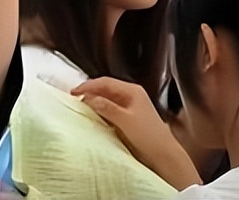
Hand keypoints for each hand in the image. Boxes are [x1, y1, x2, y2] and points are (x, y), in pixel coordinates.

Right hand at [72, 78, 200, 188]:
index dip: (88, 86)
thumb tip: (89, 98)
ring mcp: (131, 106)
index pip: (105, 82)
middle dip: (90, 92)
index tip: (74, 92)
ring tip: (82, 106)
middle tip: (75, 98)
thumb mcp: (125, 120)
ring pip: (108, 98)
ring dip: (95, 101)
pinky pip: (111, 108)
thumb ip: (106, 107)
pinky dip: (101, 109)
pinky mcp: (130, 117)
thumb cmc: (149, 137)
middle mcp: (132, 95)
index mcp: (132, 91)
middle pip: (106, 88)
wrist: (164, 156)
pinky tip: (95, 115)